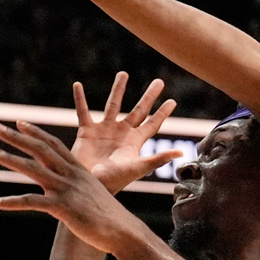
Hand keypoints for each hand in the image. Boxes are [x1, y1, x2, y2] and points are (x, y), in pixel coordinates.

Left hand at [0, 120, 137, 253]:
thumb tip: (62, 192)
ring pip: (32, 168)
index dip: (36, 132)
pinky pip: (31, 201)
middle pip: (40, 149)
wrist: (122, 231)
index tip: (19, 123)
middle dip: (16, 137)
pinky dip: (10, 202)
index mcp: (79, 170)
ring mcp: (67, 189)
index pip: (54, 144)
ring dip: (7, 158)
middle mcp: (71, 175)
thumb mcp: (91, 194)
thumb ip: (75, 188)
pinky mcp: (62, 207)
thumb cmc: (107, 216)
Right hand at [71, 72, 180, 193]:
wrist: (88, 185)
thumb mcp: (138, 167)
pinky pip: (83, 111)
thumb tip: (181, 153)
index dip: (163, 113)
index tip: (172, 101)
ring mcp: (104, 131)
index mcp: (135, 141)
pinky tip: (78, 85)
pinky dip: (80, 98)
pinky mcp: (86, 132)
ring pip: (112, 105)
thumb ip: (158, 158)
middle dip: (149, 96)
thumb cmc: (114, 180)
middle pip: (139, 110)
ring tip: (124, 74)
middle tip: (159, 82)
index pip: (153, 123)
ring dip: (118, 89)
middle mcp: (122, 133)